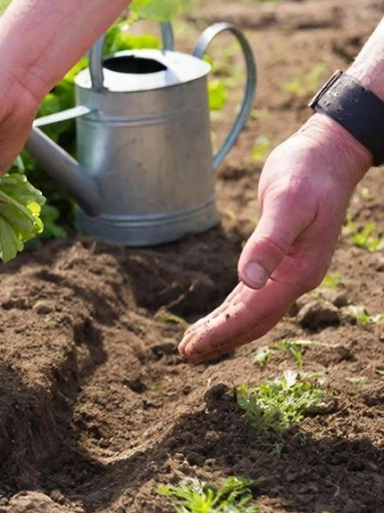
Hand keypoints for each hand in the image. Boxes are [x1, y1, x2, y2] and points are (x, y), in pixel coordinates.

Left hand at [178, 114, 372, 362]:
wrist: (328, 156)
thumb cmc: (307, 173)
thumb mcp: (286, 202)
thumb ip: (268, 241)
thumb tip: (250, 280)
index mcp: (299, 271)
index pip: (254, 312)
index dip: (222, 333)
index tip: (193, 348)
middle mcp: (296, 278)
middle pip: (253, 321)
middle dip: (220, 340)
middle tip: (184, 356)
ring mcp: (290, 273)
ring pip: (253, 313)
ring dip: (224, 331)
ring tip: (193, 346)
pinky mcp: (281, 262)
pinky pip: (254, 297)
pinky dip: (233, 312)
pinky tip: (217, 320)